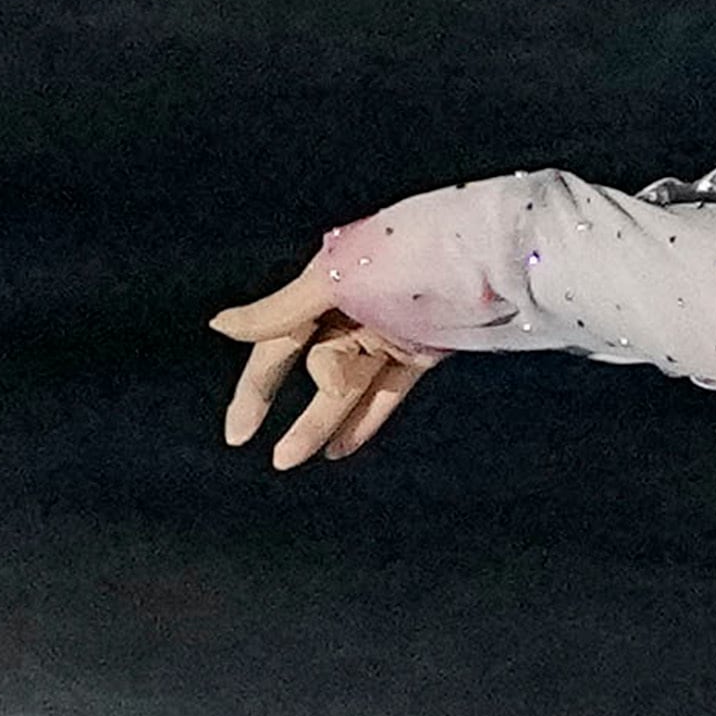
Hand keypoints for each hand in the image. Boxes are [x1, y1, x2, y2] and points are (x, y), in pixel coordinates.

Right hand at [208, 245, 449, 468]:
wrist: (495, 258)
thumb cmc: (412, 255)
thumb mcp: (337, 280)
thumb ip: (280, 311)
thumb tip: (220, 326)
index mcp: (328, 280)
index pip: (278, 339)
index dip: (257, 387)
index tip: (238, 431)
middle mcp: (355, 305)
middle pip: (316, 366)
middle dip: (297, 413)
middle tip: (279, 459)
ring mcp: (390, 329)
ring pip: (351, 384)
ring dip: (326, 421)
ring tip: (300, 459)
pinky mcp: (424, 349)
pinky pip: (388, 389)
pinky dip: (367, 418)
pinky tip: (342, 447)